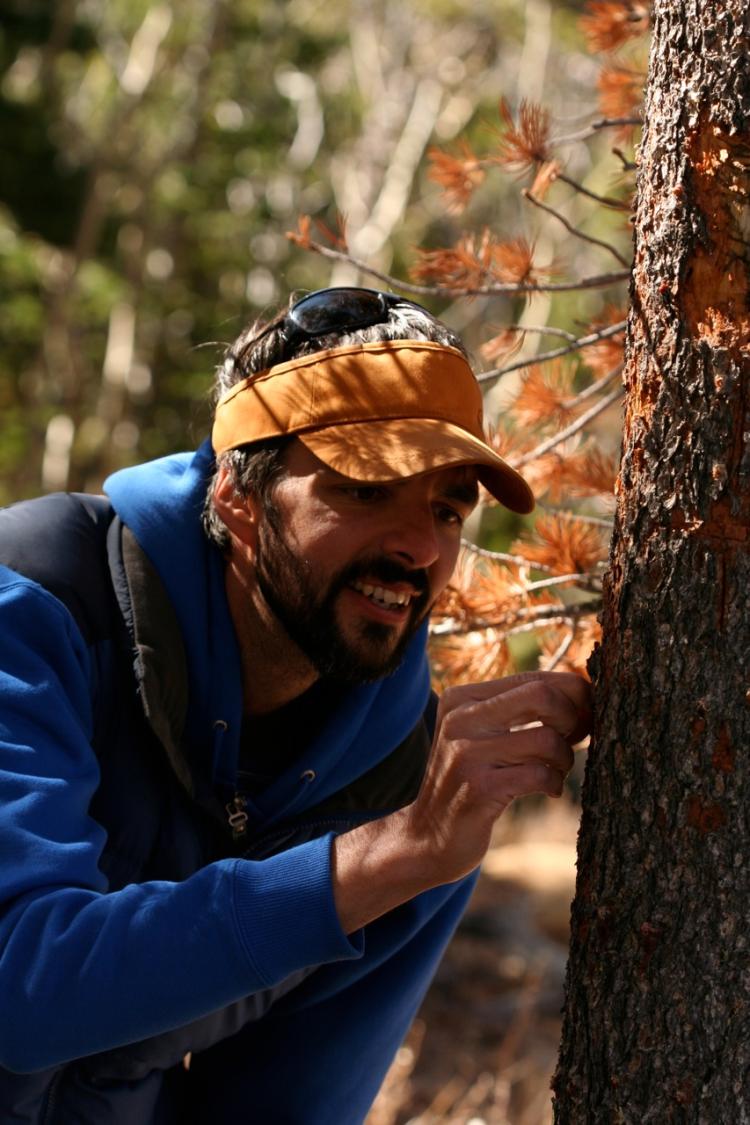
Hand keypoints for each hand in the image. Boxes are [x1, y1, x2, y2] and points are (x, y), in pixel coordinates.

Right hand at [332, 671, 590, 932]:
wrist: (427, 837)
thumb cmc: (473, 781)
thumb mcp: (485, 735)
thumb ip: (520, 708)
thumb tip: (586, 690)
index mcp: (462, 697)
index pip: (537, 679)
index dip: (575, 696)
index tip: (587, 718)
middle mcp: (460, 718)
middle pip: (542, 695)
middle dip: (573, 719)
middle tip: (575, 741)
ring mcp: (466, 753)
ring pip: (547, 738)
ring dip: (564, 759)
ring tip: (554, 772)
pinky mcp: (477, 789)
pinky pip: (539, 775)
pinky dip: (554, 783)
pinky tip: (548, 791)